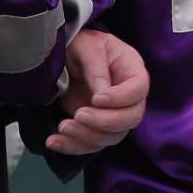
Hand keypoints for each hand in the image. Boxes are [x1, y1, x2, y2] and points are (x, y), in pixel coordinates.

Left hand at [44, 28, 149, 155]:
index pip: (139, 88)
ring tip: (63, 127)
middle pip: (131, 118)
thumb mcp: (87, 46)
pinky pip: (91, 144)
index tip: (96, 98)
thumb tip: (101, 91)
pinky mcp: (96, 127)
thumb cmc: (83, 46)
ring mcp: (114, 114)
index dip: (121, 98)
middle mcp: (128, 96)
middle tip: (79, 114)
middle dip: (105, 122)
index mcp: (132, 70)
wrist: (68, 57)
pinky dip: (72, 146)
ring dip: (87, 137)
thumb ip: (95, 65)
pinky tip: (53, 141)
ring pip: (112, 136)